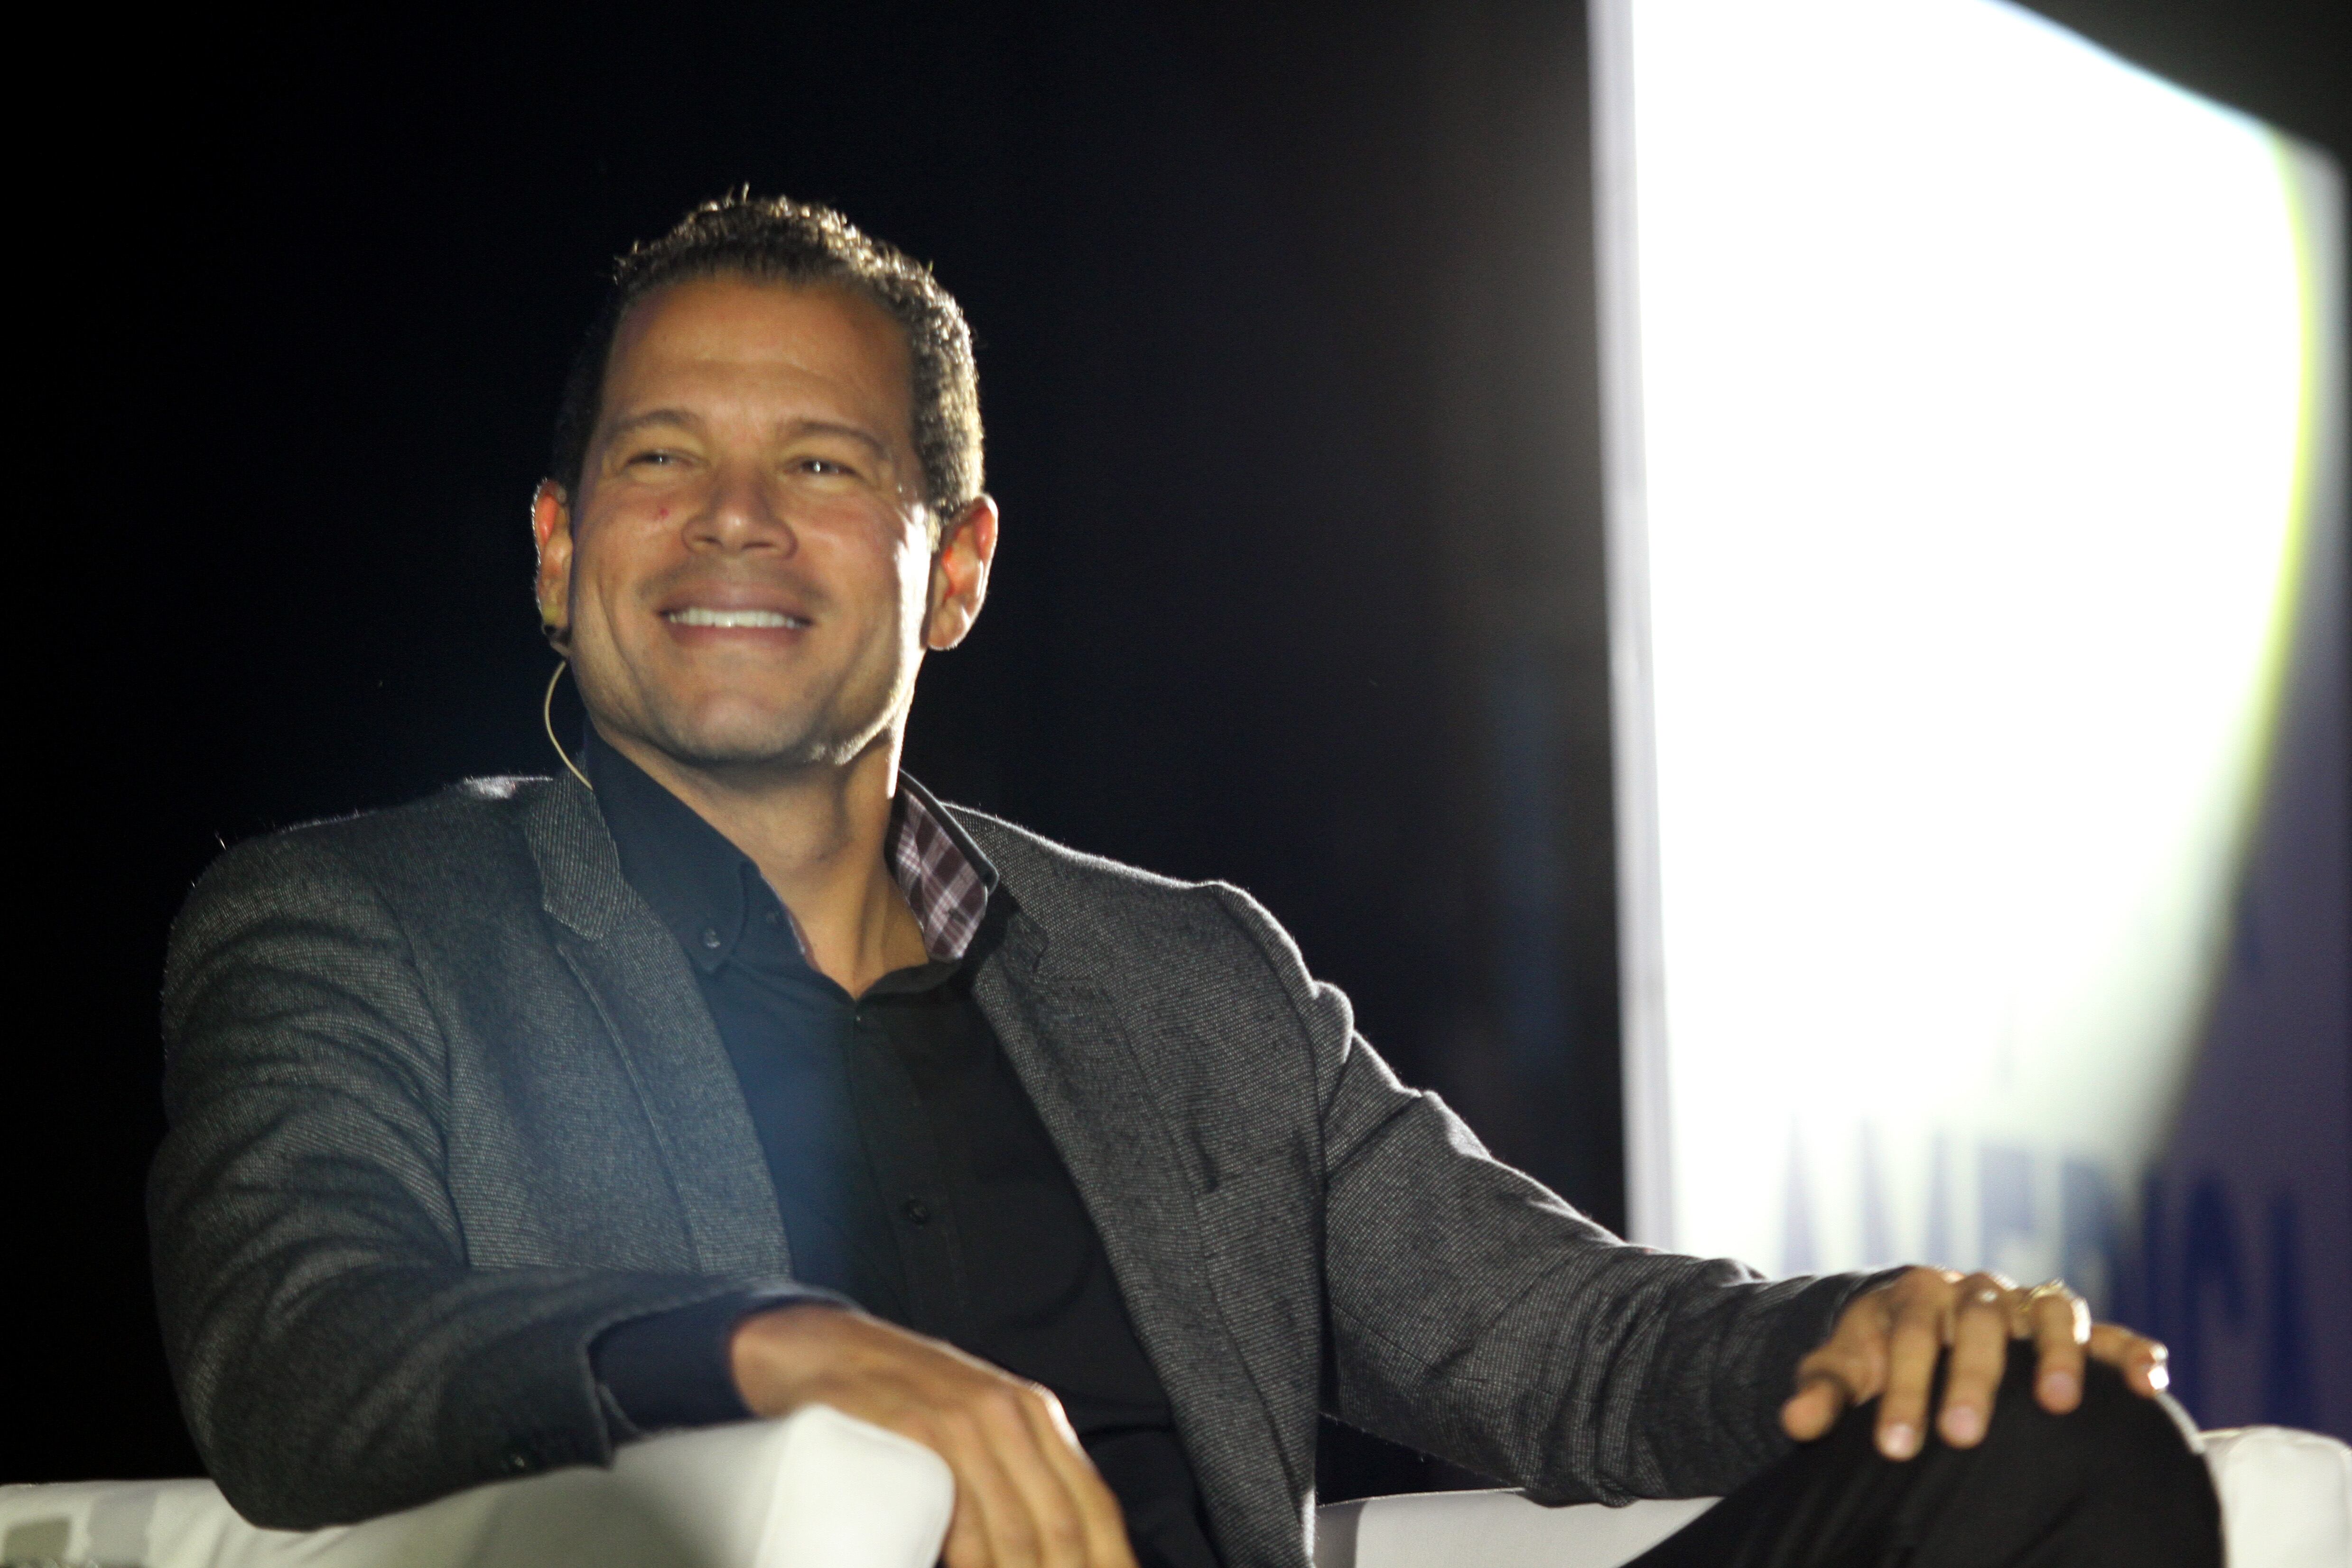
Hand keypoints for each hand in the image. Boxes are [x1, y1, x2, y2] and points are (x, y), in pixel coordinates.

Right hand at [731, 1304, 1138, 1567]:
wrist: (821, 1345)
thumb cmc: (900, 1395)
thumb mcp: (977, 1420)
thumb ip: (1018, 1469)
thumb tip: (1056, 1542)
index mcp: (1035, 1415)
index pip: (1093, 1504)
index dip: (1109, 1557)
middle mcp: (1008, 1414)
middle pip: (1057, 1526)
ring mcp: (959, 1420)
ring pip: (1009, 1529)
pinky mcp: (910, 1429)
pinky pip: (953, 1515)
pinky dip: (966, 1560)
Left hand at [1780, 1268, 2169, 1459]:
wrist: (1917, 1320)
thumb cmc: (1881, 1350)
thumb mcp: (1844, 1363)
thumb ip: (1821, 1388)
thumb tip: (1796, 1422)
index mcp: (1917, 1293)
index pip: (1909, 1335)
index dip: (1901, 1390)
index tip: (1893, 1447)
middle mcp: (1977, 1291)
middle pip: (1979, 1322)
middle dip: (1971, 1378)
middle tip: (1962, 1434)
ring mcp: (2026, 1304)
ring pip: (2050, 1311)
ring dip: (2055, 1354)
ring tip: (2057, 1404)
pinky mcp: (2068, 1327)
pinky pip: (2108, 1332)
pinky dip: (2129, 1351)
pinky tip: (2150, 1382)